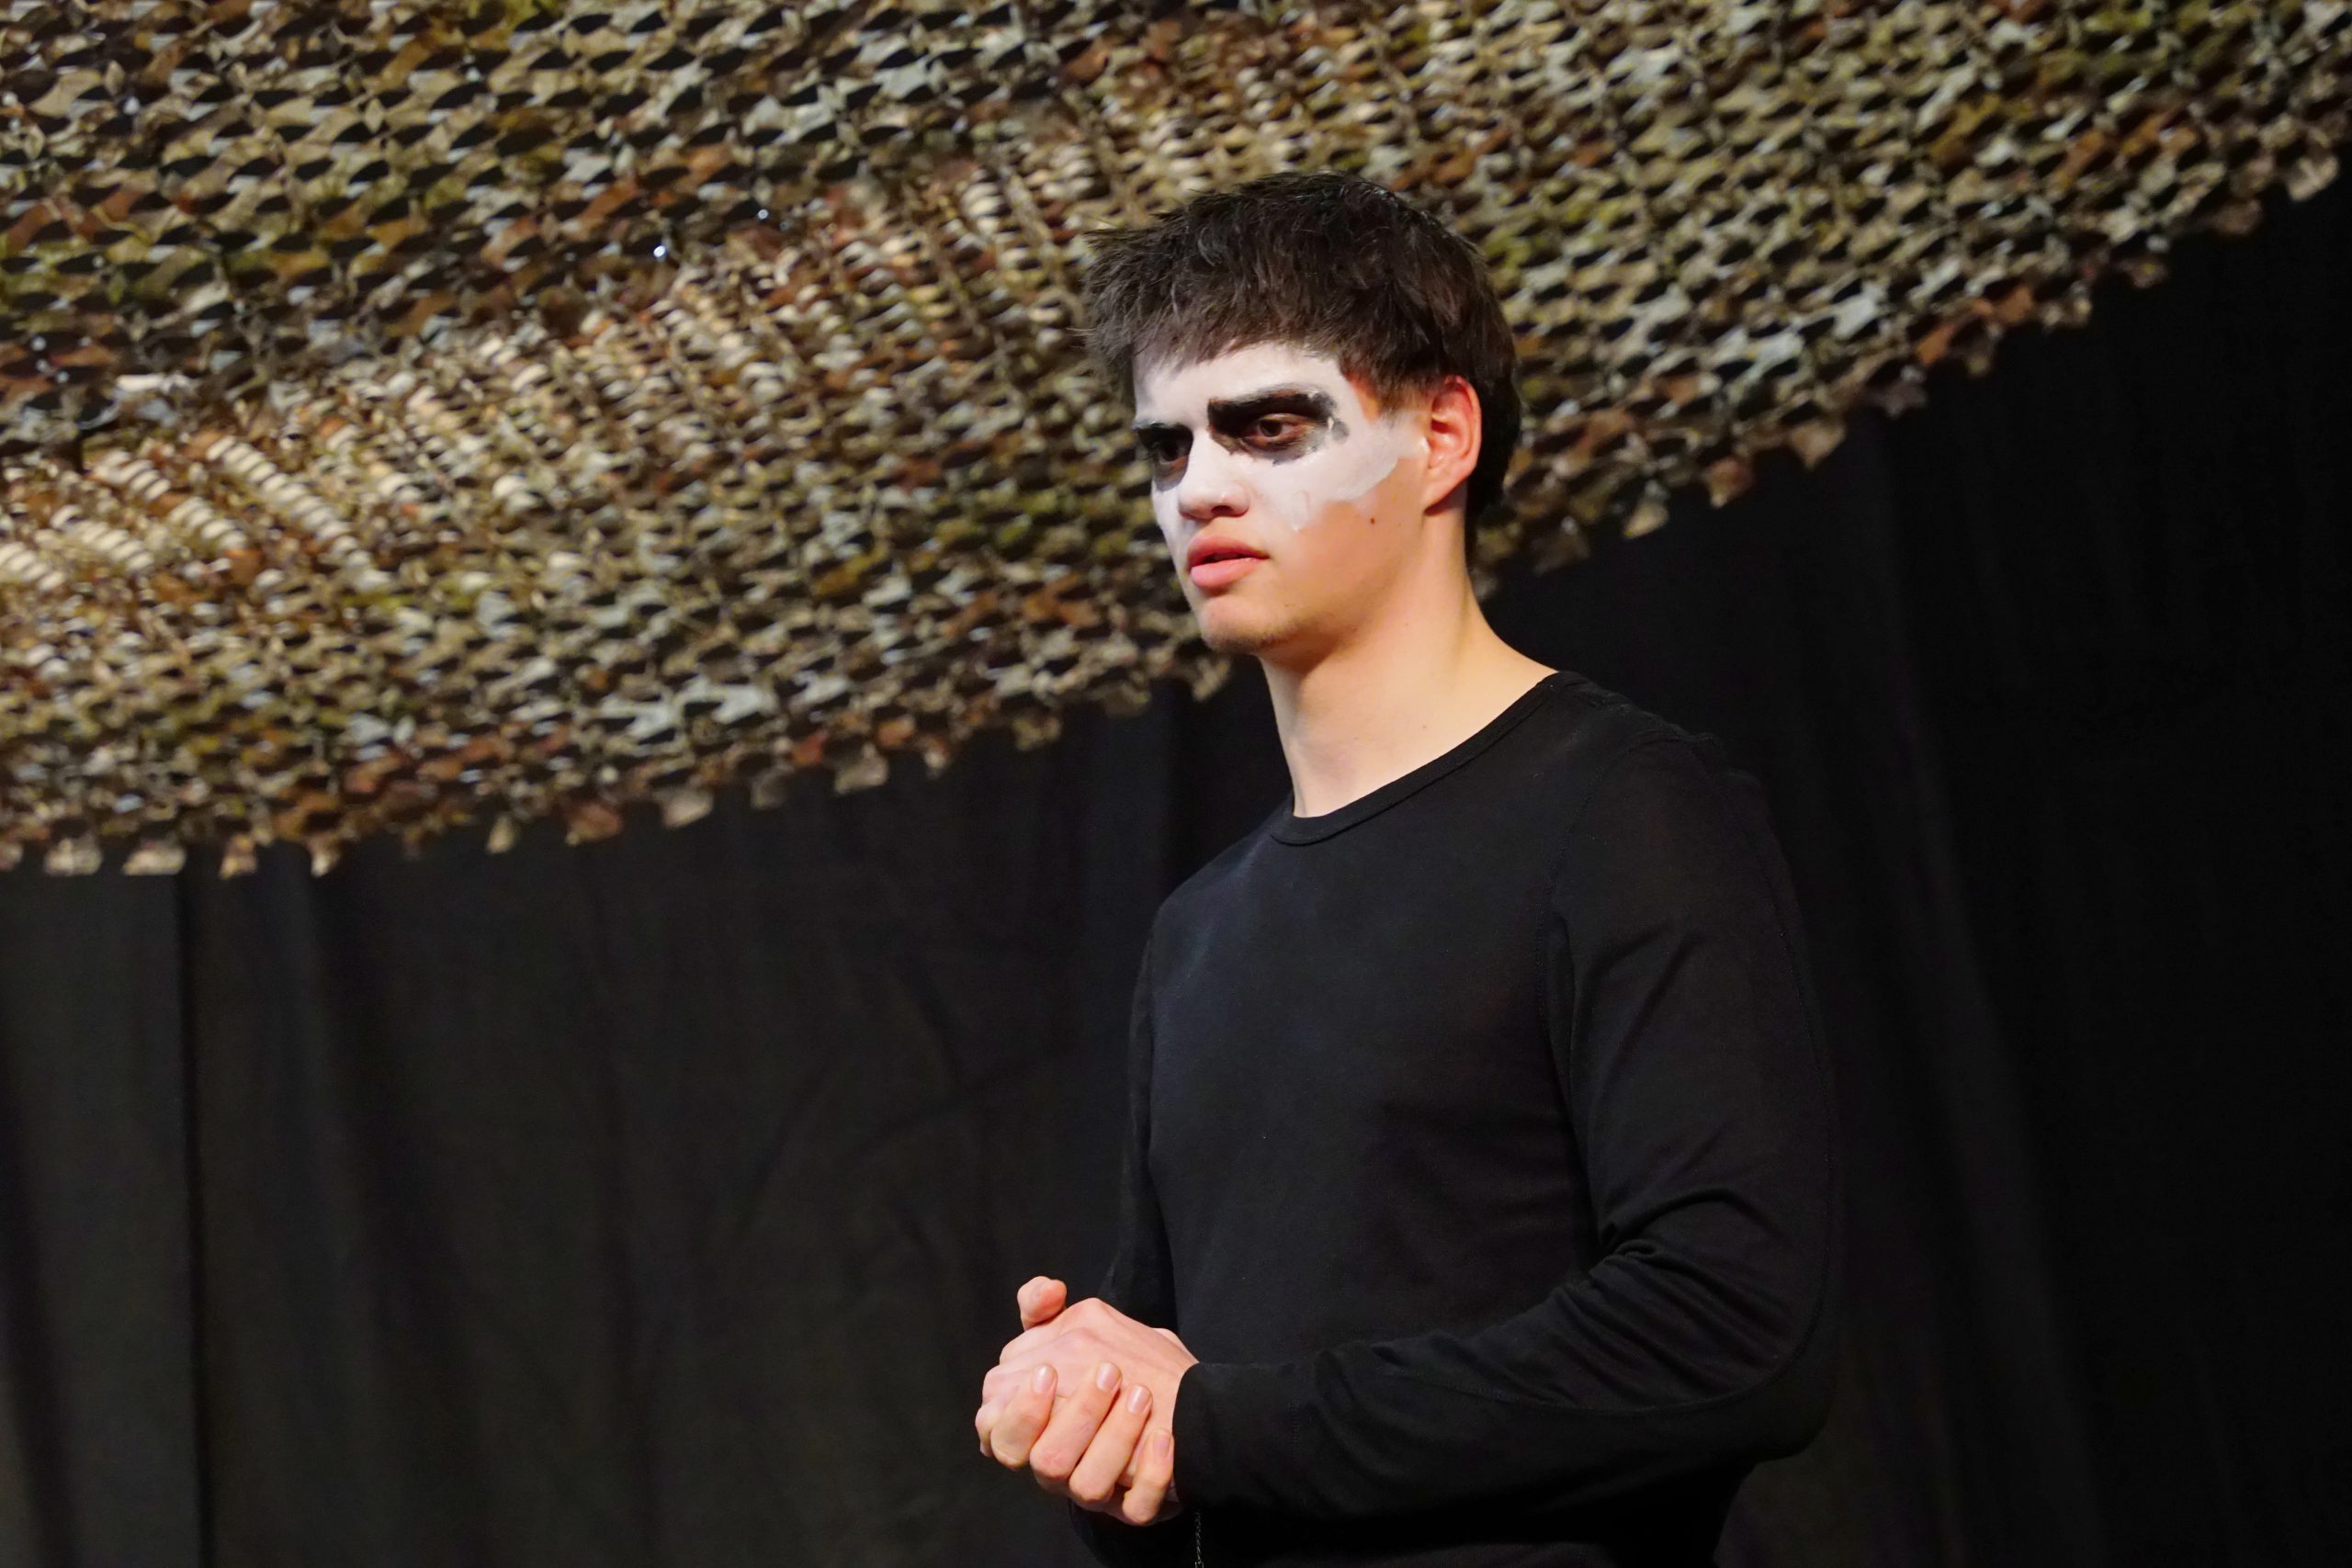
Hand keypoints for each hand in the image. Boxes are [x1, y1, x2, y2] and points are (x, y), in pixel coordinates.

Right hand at [975, 1275, 1192, 1523]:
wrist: (1190, 1395)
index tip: (1050, 1370)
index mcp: (1034, 1426)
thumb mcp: (1084, 1326)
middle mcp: (1060, 1463)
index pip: (998, 1432)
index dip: (1019, 1409)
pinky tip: (1163, 1440)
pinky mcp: (1137, 1504)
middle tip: (1106, 1373)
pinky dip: (1149, 1475)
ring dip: (1114, 1438)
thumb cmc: (1123, 1362)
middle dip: (1072, 1418)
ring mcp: (1099, 1488)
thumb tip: (1048, 1290)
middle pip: (1043, 1462)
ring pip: (1087, 1487)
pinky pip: (1136, 1508)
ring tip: (1140, 1395)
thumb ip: (1044, 1311)